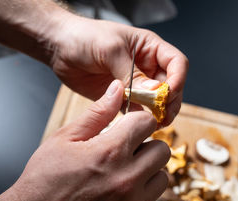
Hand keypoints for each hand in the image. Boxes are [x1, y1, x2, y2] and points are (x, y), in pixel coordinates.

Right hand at [8, 80, 169, 200]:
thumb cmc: (45, 177)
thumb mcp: (65, 138)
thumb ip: (97, 113)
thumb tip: (118, 89)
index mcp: (111, 151)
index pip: (148, 123)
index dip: (138, 122)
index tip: (129, 128)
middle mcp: (127, 179)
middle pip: (162, 151)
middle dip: (146, 146)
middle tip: (125, 153)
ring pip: (161, 178)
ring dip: (146, 174)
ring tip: (121, 176)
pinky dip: (135, 199)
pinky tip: (112, 199)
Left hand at [47, 14, 188, 125]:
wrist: (60, 47)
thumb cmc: (85, 37)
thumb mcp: (111, 50)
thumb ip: (131, 73)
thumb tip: (154, 92)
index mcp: (150, 48)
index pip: (176, 64)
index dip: (178, 79)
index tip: (168, 94)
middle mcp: (146, 66)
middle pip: (170, 86)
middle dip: (169, 101)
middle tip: (162, 116)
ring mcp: (135, 83)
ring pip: (155, 102)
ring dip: (156, 113)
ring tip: (152, 124)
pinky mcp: (122, 98)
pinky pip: (136, 110)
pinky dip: (139, 119)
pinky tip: (136, 125)